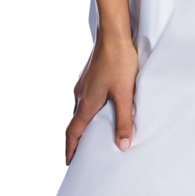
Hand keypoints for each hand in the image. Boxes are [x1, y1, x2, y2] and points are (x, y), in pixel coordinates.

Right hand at [66, 28, 138, 164]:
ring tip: (94, 132)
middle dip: (78, 138)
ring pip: (81, 108)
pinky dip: (90, 108)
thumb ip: (123, 121)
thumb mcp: (124, 94)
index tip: (69, 162)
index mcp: (86, 103)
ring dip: (84, 122)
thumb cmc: (119, 61)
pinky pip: (86, 97)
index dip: (70, 149)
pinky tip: (102, 105)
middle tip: (83, 152)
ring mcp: (84, 83)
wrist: (114, 33)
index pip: (73, 132)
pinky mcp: (90, 74)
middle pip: (75, 121)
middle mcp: (80, 94)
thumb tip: (123, 146)